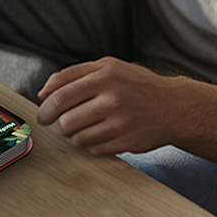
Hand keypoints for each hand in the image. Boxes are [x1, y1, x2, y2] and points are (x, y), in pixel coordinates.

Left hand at [36, 58, 183, 156]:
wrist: (173, 106)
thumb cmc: (135, 84)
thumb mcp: (107, 67)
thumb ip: (72, 75)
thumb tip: (43, 93)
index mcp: (104, 76)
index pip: (60, 95)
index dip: (46, 108)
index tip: (44, 114)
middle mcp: (112, 99)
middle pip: (65, 120)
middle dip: (58, 124)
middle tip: (60, 123)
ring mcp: (120, 123)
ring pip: (77, 138)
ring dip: (74, 135)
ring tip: (83, 126)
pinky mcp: (127, 142)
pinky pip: (93, 149)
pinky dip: (91, 144)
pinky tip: (100, 134)